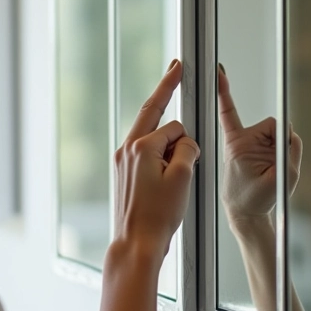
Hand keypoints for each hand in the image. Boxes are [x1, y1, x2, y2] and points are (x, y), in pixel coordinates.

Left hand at [113, 59, 199, 256]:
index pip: (174, 127)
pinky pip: (143, 152)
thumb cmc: (159, 216)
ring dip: (166, 143)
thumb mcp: (183, 178)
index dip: (188, 139)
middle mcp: (126, 149)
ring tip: (176, 171)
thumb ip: (186, 149)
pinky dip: (158, 156)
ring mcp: (121, 160)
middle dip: (165, 89)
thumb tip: (185, 140)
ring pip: (149, 136)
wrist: (136, 243)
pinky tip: (166, 172)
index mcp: (141, 148)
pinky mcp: (121, 172)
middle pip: (151, 112)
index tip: (183, 73)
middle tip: (175, 67)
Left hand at [218, 65, 301, 228]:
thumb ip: (291, 152)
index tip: (218, 71)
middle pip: (274, 125)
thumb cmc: (257, 198)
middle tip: (277, 165)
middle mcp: (241, 138)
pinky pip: (261, 128)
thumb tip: (291, 134)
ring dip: (282, 147)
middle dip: (283, 141)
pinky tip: (234, 85)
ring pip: (278, 132)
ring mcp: (248, 141)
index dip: (225, 91)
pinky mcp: (251, 145)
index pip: (232, 112)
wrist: (245, 212)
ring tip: (272, 170)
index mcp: (237, 144)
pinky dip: (254, 115)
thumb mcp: (282, 179)